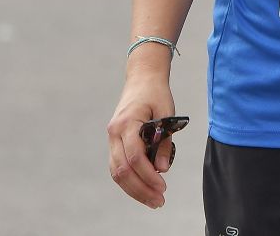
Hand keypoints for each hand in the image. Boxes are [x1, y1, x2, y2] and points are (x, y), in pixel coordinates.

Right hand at [107, 68, 176, 208]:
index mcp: (127, 122)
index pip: (134, 156)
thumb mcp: (167, 113)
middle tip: (160, 201)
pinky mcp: (114, 142)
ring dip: (134, 189)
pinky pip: (118, 166)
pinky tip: (144, 189)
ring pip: (117, 172)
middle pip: (122, 169)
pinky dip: (129, 180)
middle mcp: (114, 132)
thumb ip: (165, 141)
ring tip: (154, 200)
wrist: (142, 78)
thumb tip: (163, 168)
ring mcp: (112, 138)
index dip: (148, 175)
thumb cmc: (156, 93)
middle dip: (141, 188)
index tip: (163, 186)